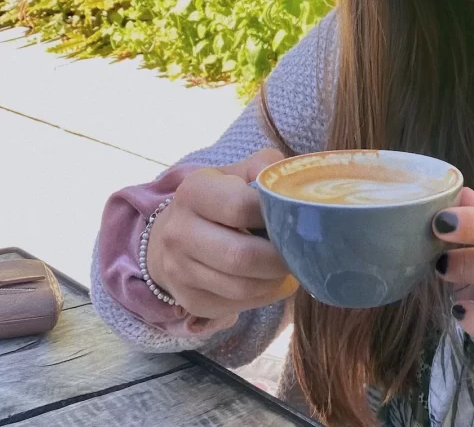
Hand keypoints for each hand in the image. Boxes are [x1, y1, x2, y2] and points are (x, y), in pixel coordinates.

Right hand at [146, 149, 298, 318]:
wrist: (173, 235)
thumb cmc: (220, 199)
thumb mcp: (238, 173)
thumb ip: (267, 168)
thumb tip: (296, 186)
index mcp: (193, 192)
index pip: (240, 208)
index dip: (274, 216)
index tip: (293, 219)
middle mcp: (179, 233)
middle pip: (242, 257)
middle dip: (280, 259)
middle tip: (300, 252)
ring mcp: (179, 271)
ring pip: (243, 288)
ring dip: (276, 281)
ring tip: (289, 266)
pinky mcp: (190, 300)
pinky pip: (238, 305)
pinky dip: (265, 296)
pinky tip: (271, 280)